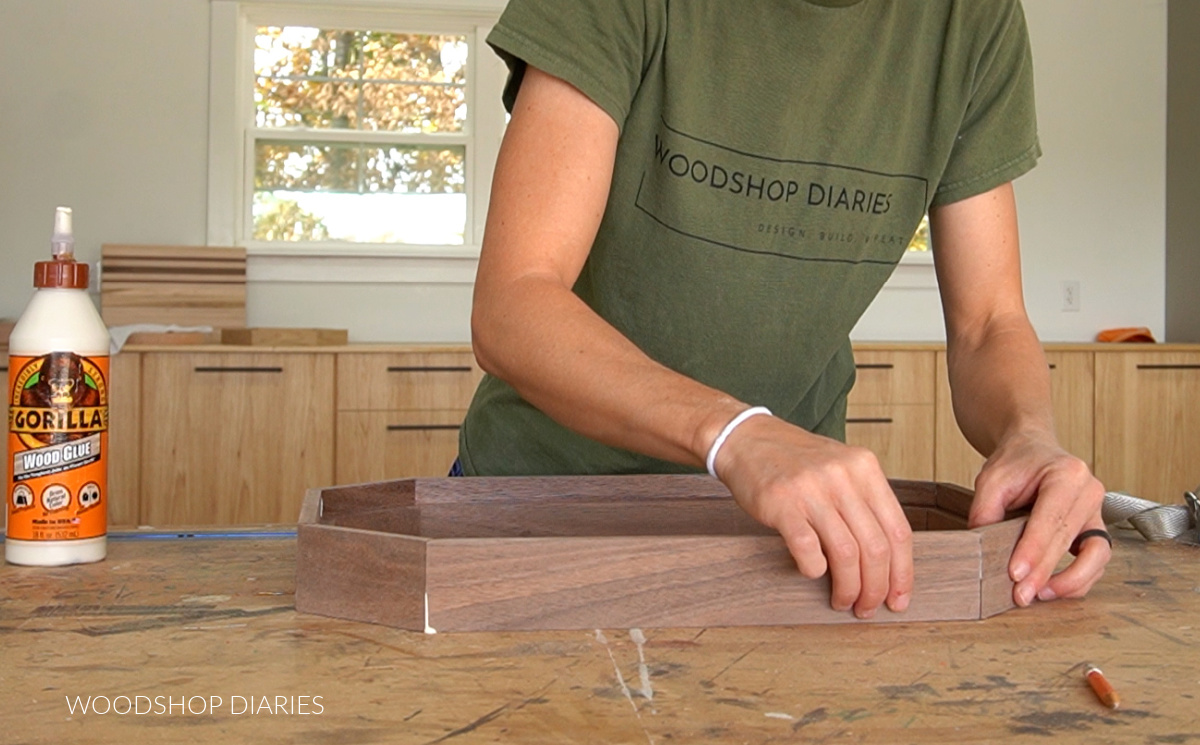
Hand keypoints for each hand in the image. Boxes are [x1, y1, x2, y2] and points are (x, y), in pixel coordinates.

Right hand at [713, 414, 913, 618]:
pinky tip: (812, 572)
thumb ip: (865, 502)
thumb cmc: (795, 460)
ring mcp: (811, 489)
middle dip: (876, 588)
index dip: (902, 572)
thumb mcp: (841, 467)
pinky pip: (808, 550)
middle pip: (875, 547)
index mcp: (864, 467)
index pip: (898, 530)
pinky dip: (814, 569)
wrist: (747, 439)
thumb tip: (888, 560)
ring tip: (843, 600)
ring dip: (848, 588)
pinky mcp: (781, 504)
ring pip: (846, 554)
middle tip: (868, 607)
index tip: (899, 597)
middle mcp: (842, 476)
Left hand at [968, 431, 1108, 606]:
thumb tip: (982, 550)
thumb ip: (985, 511)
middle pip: (1069, 539)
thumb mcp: (991, 479)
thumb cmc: (1016, 462)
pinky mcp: (1094, 528)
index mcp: (1067, 474)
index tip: (1016, 574)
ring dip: (1071, 581)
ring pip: (1096, 555)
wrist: (1032, 450)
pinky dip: (1078, 578)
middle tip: (1021, 594)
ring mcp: (1096, 511)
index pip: (1051, 518)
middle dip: (1044, 572)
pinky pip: (1095, 560)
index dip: (1034, 549)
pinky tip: (1052, 588)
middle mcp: (1089, 492)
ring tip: (1040, 594)